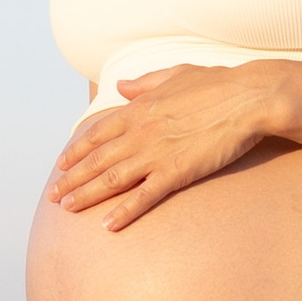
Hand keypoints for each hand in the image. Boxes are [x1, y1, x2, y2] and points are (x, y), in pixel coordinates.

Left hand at [44, 64, 282, 228]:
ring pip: (111, 179)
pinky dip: (124, 212)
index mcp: (139, 108)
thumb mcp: (176, 74)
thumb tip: (122, 85)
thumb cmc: (218, 84)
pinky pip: (144, 196)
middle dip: (72, 179)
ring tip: (67, 209)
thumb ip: (145, 82)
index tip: (61, 164)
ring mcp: (156, 154)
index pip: (98, 133)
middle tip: (53, 196)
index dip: (77, 151)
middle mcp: (140, 132)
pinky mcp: (177, 172)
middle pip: (97, 160)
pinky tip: (108, 225)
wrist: (248, 98)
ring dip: (86, 196)